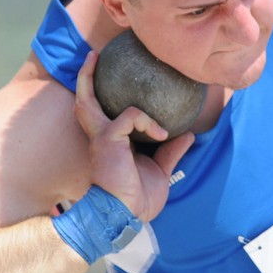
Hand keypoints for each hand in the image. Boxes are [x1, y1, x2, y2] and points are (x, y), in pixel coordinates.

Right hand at [74, 51, 194, 221]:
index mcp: (111, 144)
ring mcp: (101, 136)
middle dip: (84, 77)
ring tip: (94, 57)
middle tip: (93, 56)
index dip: (105, 97)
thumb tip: (188, 135)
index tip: (115, 79)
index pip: (103, 114)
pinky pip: (131, 115)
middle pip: (84, 101)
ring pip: (88, 99)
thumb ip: (170, 151)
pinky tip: (161, 133)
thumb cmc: (137, 200)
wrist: (123, 217)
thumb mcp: (160, 172)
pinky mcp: (108, 138)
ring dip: (89, 77)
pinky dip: (149, 121)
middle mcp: (100, 137)